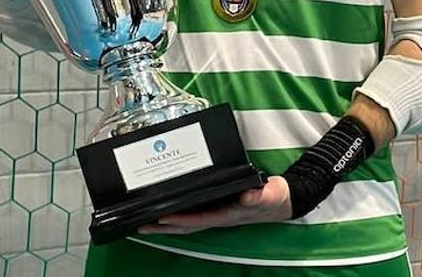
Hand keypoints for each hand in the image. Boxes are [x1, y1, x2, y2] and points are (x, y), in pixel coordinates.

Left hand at [137, 176, 291, 234]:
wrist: (282, 200)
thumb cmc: (274, 197)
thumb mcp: (269, 194)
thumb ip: (258, 196)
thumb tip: (245, 197)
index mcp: (227, 215)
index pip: (198, 219)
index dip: (179, 220)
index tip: (161, 217)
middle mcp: (217, 217)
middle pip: (184, 225)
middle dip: (162, 227)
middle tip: (139, 225)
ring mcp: (215, 213)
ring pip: (185, 222)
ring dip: (164, 224)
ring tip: (144, 221)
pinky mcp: (216, 207)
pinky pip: (191, 213)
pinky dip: (176, 214)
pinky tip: (166, 210)